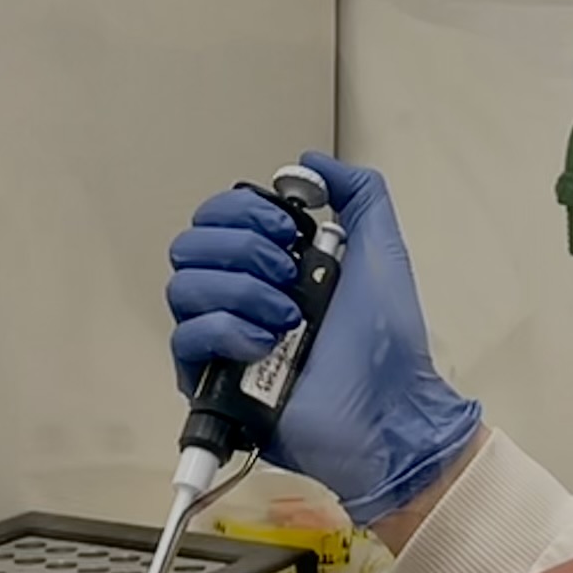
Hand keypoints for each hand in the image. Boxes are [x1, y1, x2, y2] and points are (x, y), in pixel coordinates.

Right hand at [166, 151, 482, 526]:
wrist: (390, 411)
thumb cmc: (388, 345)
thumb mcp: (382, 250)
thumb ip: (358, 193)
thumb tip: (310, 162)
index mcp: (270, 265)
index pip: (217, 215)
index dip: (243, 211)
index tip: (289, 232)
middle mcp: (240, 297)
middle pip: (190, 243)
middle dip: (242, 248)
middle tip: (289, 274)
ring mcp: (224, 340)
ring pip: (183, 285)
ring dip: (240, 290)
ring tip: (286, 316)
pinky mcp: (213, 383)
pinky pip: (185, 337)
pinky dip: (227, 330)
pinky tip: (266, 344)